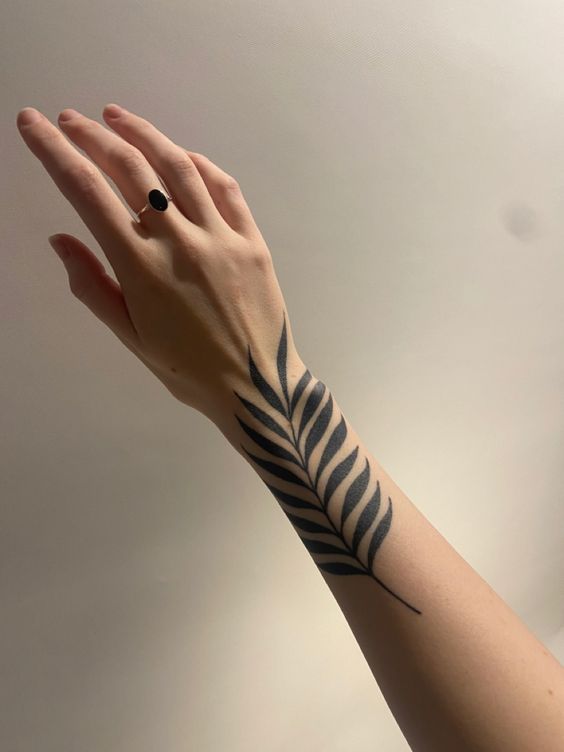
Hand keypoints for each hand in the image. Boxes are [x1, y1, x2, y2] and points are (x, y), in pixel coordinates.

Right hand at [16, 104, 303, 423]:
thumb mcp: (131, 338)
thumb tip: (60, 239)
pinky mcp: (252, 241)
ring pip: (179, 167)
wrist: (256, 388)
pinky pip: (224, 187)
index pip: (88, 193)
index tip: (34, 125)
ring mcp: (221, 237)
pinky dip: (198, 164)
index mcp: (142, 268)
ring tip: (117, 117)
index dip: (55, 151)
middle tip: (71, 119)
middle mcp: (180, 242)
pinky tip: (180, 154)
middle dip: (94, 136)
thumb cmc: (187, 371)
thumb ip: (93, 287)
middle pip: (132, 169)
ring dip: (144, 135)